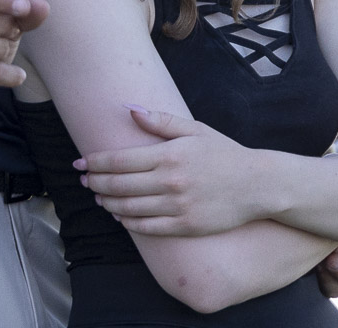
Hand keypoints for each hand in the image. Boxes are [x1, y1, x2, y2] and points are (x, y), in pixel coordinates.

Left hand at [76, 107, 262, 235]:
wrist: (257, 185)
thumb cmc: (224, 154)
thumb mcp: (194, 130)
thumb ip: (160, 121)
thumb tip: (129, 110)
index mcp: (169, 155)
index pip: (120, 160)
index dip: (95, 162)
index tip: (80, 162)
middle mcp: (170, 182)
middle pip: (119, 185)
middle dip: (95, 182)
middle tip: (84, 180)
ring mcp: (177, 206)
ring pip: (129, 208)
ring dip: (108, 203)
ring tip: (98, 197)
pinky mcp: (185, 226)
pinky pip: (147, 228)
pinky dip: (128, 222)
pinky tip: (120, 216)